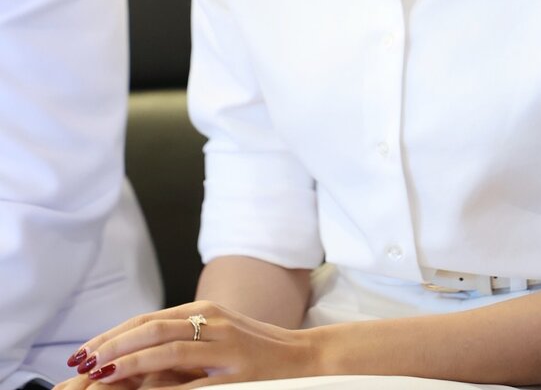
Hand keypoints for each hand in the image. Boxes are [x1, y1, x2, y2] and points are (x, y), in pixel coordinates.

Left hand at [54, 301, 319, 389]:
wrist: (307, 359)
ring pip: (165, 344)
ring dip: (128, 359)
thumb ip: (181, 350)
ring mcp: (224, 341)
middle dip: (110, 345)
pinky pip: (192, 374)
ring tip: (99, 373)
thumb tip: (136, 369)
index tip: (83, 354)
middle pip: (150, 327)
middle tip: (79, 363)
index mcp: (203, 311)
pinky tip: (144, 389)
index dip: (112, 335)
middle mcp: (211, 319)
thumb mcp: (216, 345)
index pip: (147, 319)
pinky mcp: (235, 367)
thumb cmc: (258, 356)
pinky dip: (163, 381)